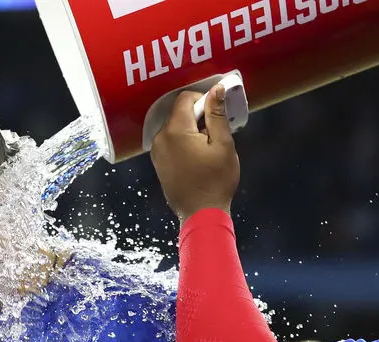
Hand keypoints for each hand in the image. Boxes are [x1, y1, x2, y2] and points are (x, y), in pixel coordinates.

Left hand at [149, 86, 240, 222]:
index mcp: (175, 131)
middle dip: (197, 118)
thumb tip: (216, 89)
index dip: (202, 100)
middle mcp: (160, 138)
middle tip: (214, 135)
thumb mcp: (223, 145)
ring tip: (206, 149)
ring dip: (190, 131)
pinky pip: (170, 142)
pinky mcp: (157, 163)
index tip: (216, 114)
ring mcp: (156, 152)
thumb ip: (217, 115)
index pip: (184, 98)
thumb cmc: (216, 181)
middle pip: (178, 113)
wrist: (201, 215)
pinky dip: (182, 143)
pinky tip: (196, 159)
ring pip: (174, 128)